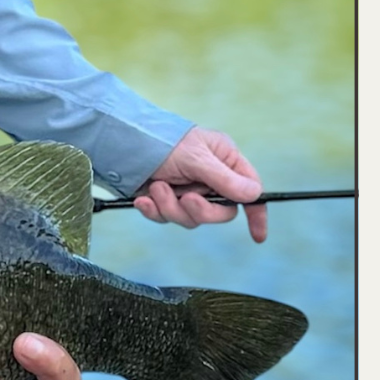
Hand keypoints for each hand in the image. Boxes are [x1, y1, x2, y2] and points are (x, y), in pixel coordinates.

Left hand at [136, 126, 267, 242]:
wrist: (122, 144)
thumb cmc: (163, 142)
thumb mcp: (195, 158)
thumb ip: (224, 179)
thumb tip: (253, 195)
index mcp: (224, 160)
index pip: (249, 189)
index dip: (256, 213)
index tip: (258, 236)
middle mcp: (209, 178)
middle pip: (221, 212)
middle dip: (201, 210)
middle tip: (186, 199)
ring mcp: (187, 191)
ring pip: (191, 218)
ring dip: (172, 207)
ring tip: (157, 187)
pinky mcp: (165, 201)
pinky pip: (167, 217)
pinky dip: (155, 210)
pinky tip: (143, 200)